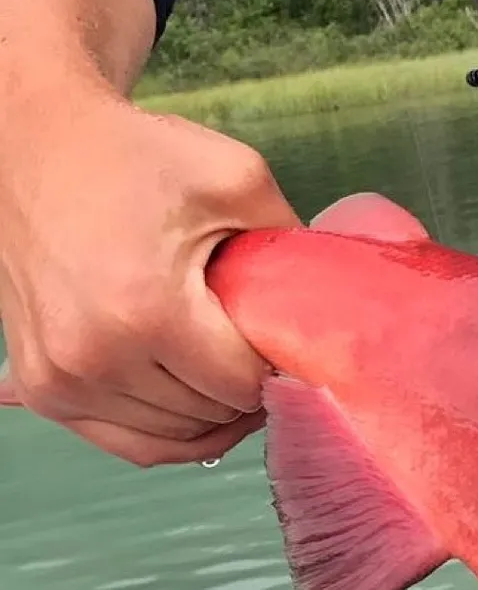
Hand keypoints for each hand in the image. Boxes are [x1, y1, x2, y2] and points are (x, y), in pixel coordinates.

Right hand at [0, 89, 299, 465]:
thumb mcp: (237, 180)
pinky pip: (126, 443)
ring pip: (173, 438)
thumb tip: (328, 306)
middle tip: (264, 349)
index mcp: (147, 311)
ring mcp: (60, 380)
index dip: (280, 366)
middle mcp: (94, 357)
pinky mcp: (43, 387)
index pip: (244, 385)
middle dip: (249, 388)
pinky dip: (171, 432)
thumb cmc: (135, 157)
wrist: (37, 146)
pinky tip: (200, 401)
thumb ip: (292, 247)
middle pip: (212, 415)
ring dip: (213, 413)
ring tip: (233, 367)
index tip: (292, 340)